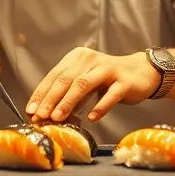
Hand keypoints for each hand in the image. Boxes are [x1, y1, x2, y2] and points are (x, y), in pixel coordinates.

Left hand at [26, 47, 160, 122]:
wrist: (142, 72)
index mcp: (78, 57)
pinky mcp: (124, 81)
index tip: (31, 109)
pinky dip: (100, 107)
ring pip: (84, 84)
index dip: (42, 93)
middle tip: (40, 116)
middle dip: (51, 99)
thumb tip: (48, 114)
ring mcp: (108, 69)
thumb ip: (70, 95)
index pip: (55, 75)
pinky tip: (92, 118)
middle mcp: (91, 59)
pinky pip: (110, 94)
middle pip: (66, 79)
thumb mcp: (86, 83)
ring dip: (68, 102)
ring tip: (58, 118)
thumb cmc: (109, 80)